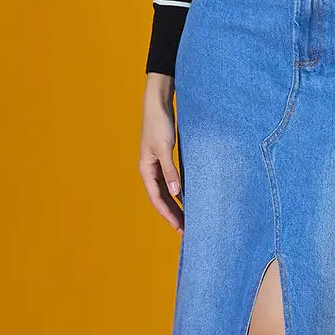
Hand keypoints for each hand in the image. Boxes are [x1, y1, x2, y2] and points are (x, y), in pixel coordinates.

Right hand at [140, 75, 183, 232]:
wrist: (157, 104)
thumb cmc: (158, 124)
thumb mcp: (165, 148)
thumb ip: (170, 170)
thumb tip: (176, 192)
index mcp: (146, 170)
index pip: (157, 199)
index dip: (168, 215)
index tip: (179, 228)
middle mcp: (150, 170)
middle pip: (161, 199)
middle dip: (173, 214)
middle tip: (186, 230)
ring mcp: (157, 165)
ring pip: (166, 191)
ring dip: (176, 205)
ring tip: (188, 219)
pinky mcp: (164, 159)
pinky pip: (171, 181)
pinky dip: (178, 191)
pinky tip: (187, 198)